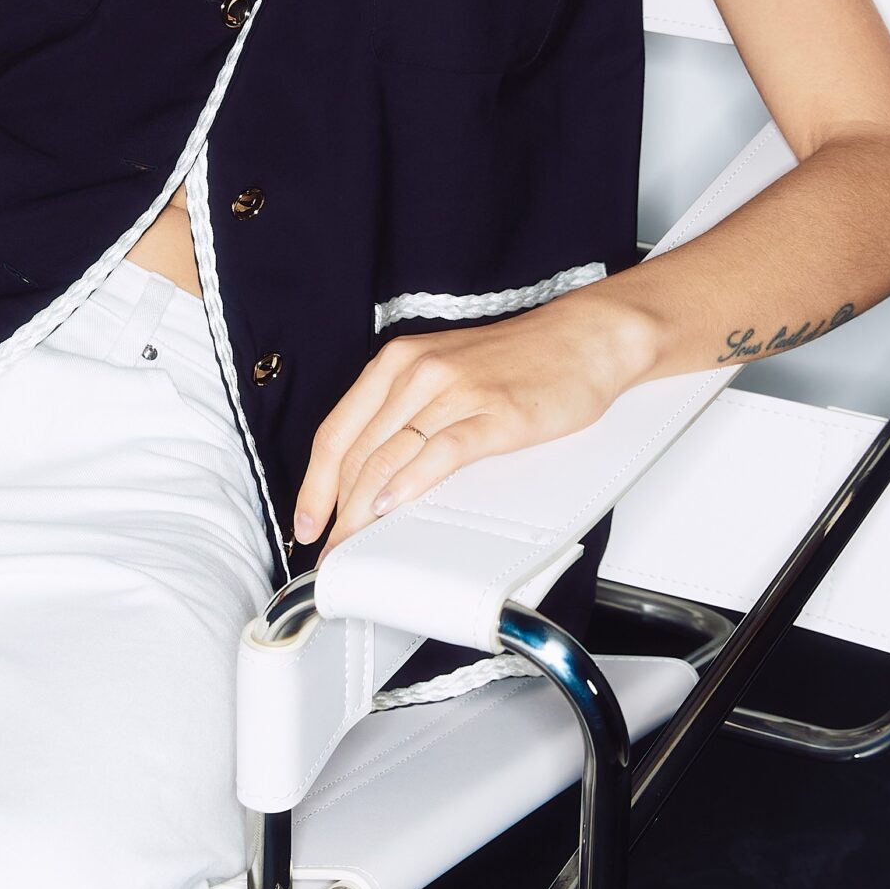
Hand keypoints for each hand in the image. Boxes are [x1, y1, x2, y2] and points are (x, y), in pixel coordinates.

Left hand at [293, 290, 653, 562]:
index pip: (336, 431)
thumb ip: (405, 412)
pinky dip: (410, 485)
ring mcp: (455, 391)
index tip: (306, 522)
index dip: (313, 485)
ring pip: (389, 456)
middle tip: (331, 549)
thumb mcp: (444, 373)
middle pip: (357, 452)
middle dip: (336, 511)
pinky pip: (440, 452)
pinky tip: (394, 509)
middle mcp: (417, 371)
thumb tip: (369, 473)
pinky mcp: (495, 414)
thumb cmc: (518, 360)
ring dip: (364, 511)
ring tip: (354, 545)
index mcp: (397, 363)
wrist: (583, 338)